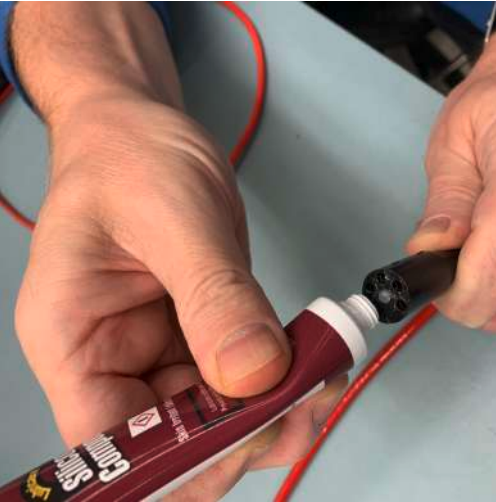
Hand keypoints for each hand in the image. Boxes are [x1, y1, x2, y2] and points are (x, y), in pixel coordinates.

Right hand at [14, 98, 344, 498]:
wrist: (145, 128)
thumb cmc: (131, 157)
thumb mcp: (174, 218)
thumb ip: (213, 295)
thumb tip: (253, 373)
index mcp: (73, 339)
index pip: (113, 439)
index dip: (181, 458)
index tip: (251, 438)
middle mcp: (112, 359)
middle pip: (172, 438)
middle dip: (242, 435)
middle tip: (306, 404)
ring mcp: (158, 350)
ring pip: (216, 413)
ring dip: (271, 408)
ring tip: (320, 377)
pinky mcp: (200, 332)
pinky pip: (241, 374)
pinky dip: (279, 376)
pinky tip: (313, 359)